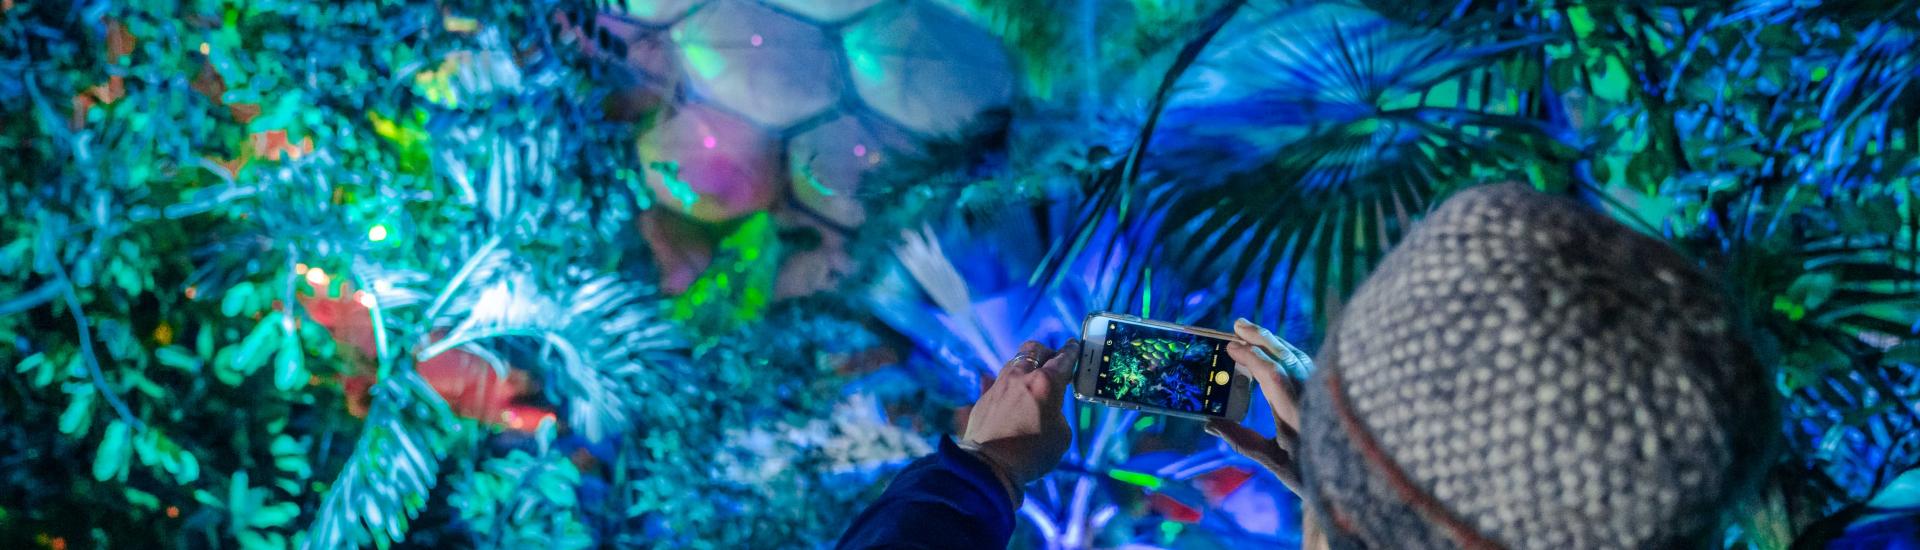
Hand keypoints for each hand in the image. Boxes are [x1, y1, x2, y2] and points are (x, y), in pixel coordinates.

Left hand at [962, 339, 1079, 495]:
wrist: (989, 466)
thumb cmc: (1032, 453)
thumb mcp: (1061, 435)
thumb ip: (1057, 413)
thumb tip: (1048, 409)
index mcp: (1046, 383)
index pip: (1063, 359)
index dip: (1071, 351)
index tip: (1074, 346)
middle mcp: (1021, 377)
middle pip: (1034, 349)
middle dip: (1046, 352)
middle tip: (1052, 363)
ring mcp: (999, 385)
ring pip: (1014, 363)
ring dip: (1026, 367)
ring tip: (1032, 381)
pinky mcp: (984, 398)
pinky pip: (999, 383)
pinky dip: (1011, 386)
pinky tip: (1013, 399)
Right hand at [1206, 318, 1310, 492]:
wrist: (1352, 475)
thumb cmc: (1310, 472)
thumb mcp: (1274, 463)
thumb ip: (1242, 442)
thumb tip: (1209, 423)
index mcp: (1297, 415)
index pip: (1272, 376)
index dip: (1251, 357)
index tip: (1230, 346)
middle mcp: (1312, 397)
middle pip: (1287, 357)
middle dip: (1261, 337)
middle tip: (1238, 324)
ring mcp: (1322, 391)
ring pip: (1298, 356)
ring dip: (1274, 341)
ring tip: (1250, 331)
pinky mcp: (1327, 389)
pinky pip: (1305, 362)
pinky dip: (1286, 351)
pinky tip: (1274, 347)